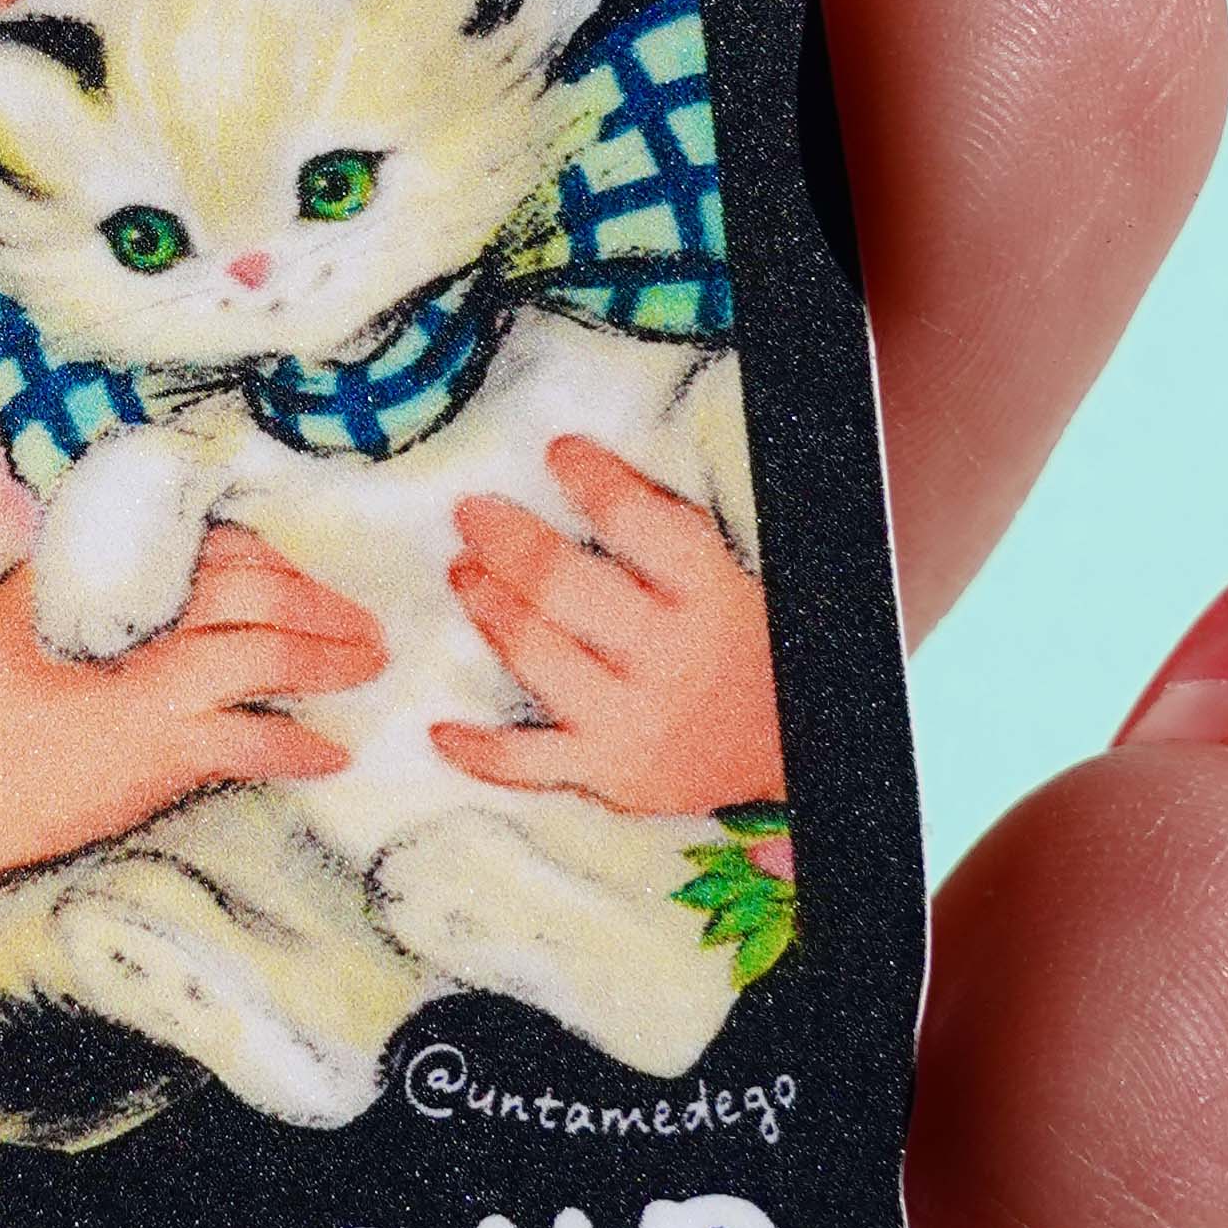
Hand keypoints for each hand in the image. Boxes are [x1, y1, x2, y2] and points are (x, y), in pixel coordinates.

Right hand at [0, 526, 388, 864]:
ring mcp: (160, 711)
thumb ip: (74, 575)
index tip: (299, 574)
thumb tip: (124, 544)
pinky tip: (330, 754)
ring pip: (266, 668)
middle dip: (322, 608)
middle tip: (363, 623)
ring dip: (327, 664)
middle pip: (259, 606)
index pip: (219, 558)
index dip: (272, 561)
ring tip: (367, 667)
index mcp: (115, 601)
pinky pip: (251, 748)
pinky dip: (297, 747)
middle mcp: (146, 648)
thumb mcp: (16, 613)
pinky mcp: (163, 768)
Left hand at [435, 439, 786, 813]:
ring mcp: (631, 719)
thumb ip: (664, 532)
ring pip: (535, 656)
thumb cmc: (742, 647)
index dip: (592, 479)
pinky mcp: (609, 773)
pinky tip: (441, 730)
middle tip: (471, 513)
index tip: (560, 453)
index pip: (638, 522)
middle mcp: (667, 656)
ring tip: (462, 574)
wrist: (787, 749)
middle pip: (563, 585)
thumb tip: (585, 471)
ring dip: (488, 609)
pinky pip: (526, 764)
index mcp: (708, 596)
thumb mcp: (727, 579)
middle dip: (507, 541)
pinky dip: (479, 749)